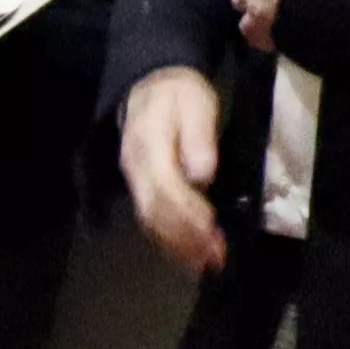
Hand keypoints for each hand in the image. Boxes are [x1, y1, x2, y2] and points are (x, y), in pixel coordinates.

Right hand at [121, 64, 230, 278]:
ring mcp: (134, 179)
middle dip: (185, 238)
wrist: (151, 85)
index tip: (212, 232)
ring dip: (177, 245)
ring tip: (204, 263)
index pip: (166, 189)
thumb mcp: (196, 104)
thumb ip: (198, 137)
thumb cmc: (179, 95)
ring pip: (150, 219)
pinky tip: (187, 253)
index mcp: (149, 148)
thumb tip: (203, 173)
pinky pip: (150, 218)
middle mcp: (136, 169)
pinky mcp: (140, 187)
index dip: (189, 213)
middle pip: (155, 211)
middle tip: (214, 258)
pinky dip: (168, 240)